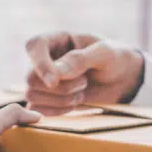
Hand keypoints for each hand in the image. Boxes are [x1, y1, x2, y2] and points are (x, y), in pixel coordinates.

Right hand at [24, 32, 144, 115]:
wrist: (121, 79)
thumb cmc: (114, 59)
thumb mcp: (105, 54)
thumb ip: (80, 59)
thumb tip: (57, 73)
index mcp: (56, 39)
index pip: (33, 46)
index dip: (40, 64)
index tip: (54, 81)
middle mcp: (45, 58)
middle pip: (30, 77)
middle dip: (59, 87)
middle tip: (84, 82)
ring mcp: (43, 79)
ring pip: (32, 94)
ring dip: (61, 99)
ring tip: (81, 93)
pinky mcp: (46, 98)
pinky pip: (38, 108)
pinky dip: (57, 111)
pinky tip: (75, 104)